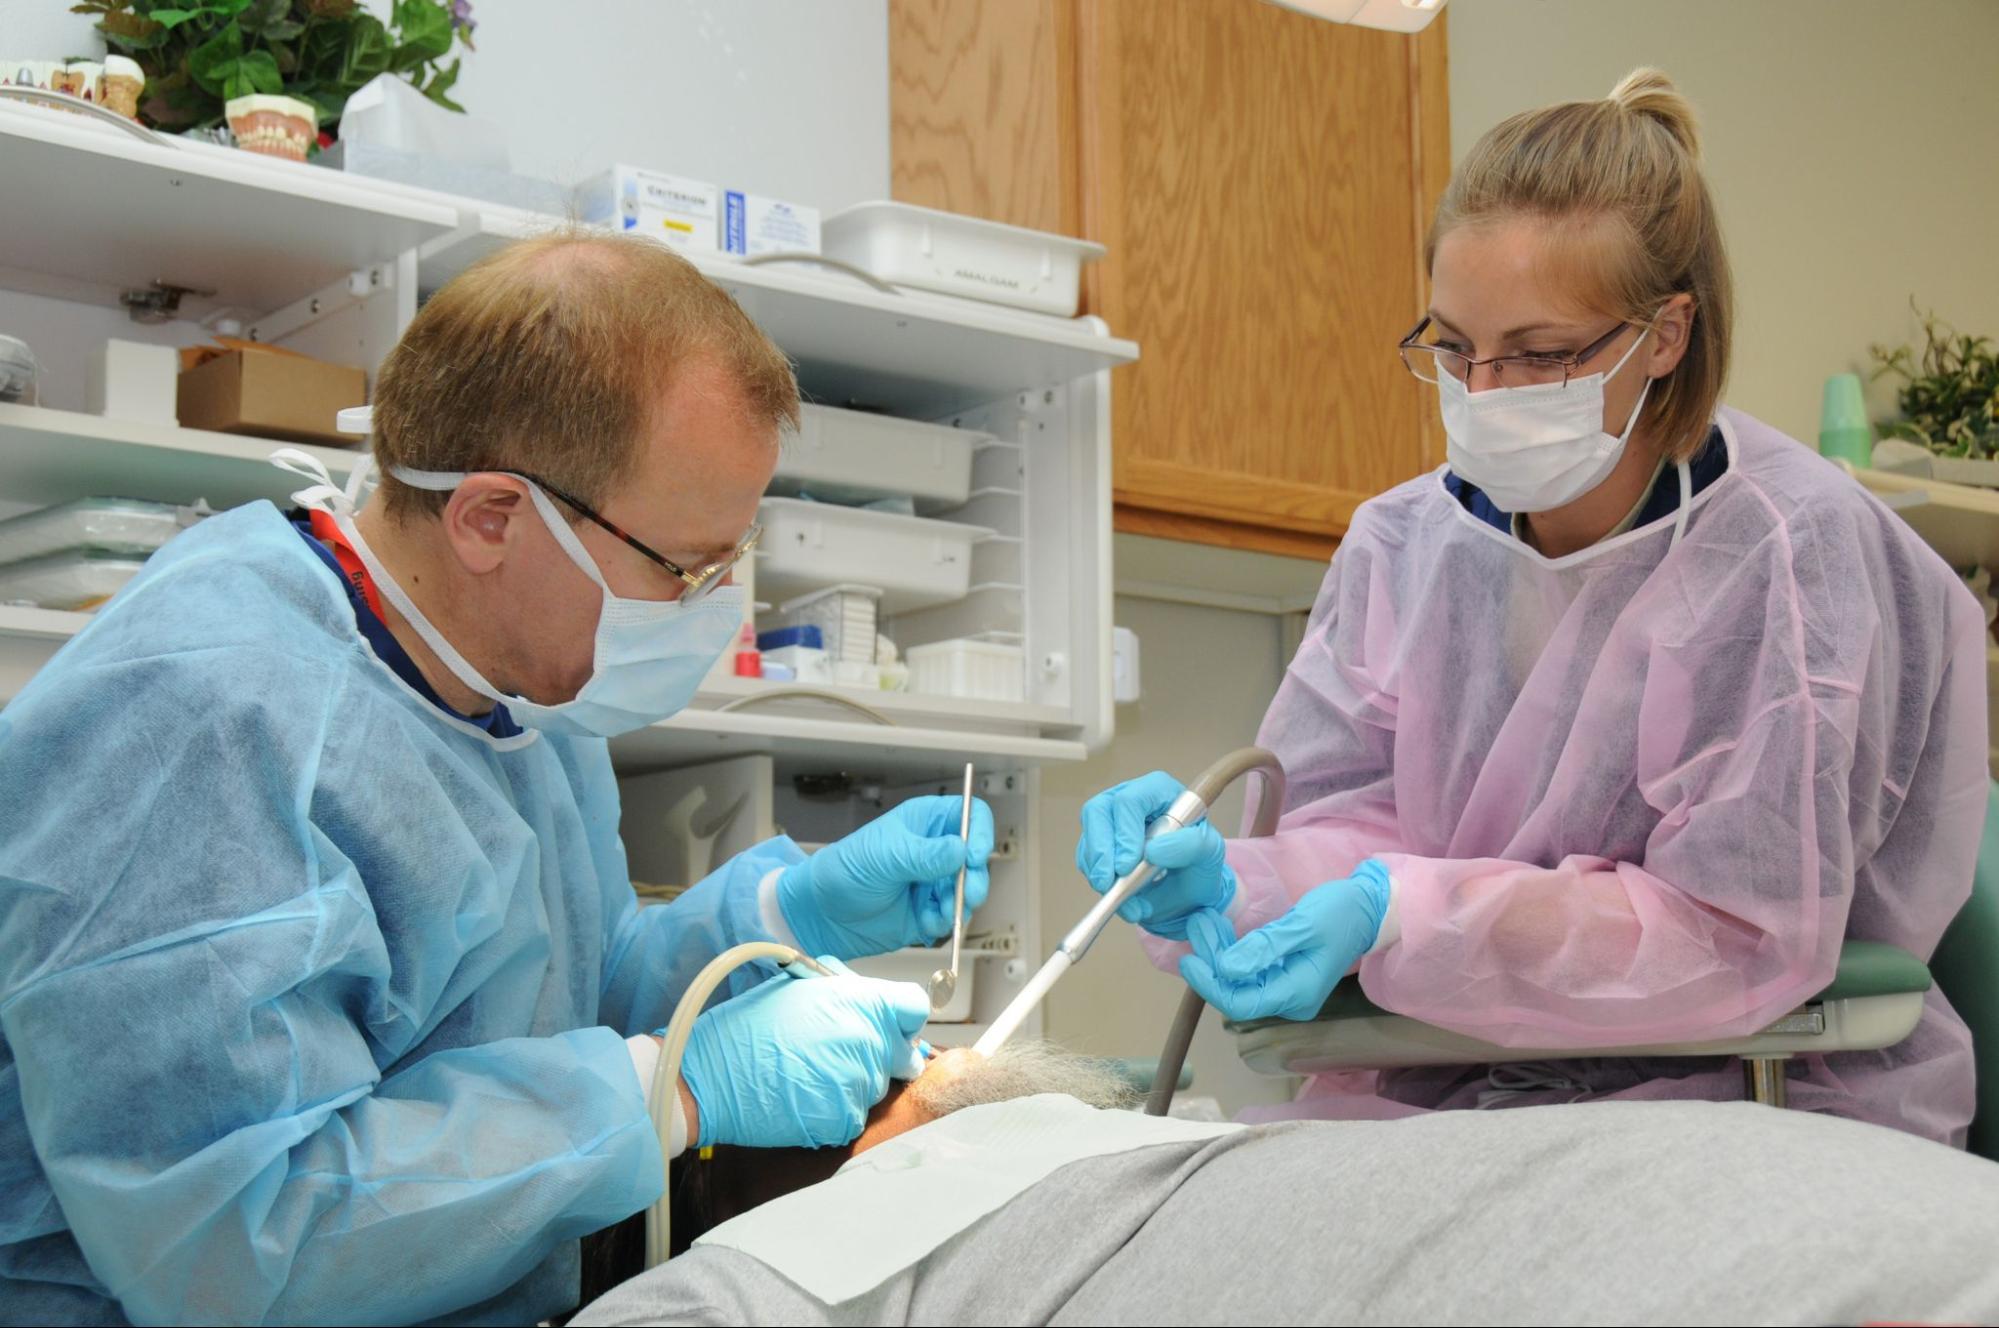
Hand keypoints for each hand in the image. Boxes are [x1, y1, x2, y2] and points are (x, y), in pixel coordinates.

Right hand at [680, 958, 929, 1148]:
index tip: (892, 1025)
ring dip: (854, 1082)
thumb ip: (849, 993)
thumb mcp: (801, 988)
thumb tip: (880, 1004)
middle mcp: (868, 1041)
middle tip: (838, 1054)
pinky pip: (854, 1114)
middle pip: (902, 1054)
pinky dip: (835, 1108)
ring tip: (809, 1073)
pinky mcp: (844, 1120)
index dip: (903, 1017)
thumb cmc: (747, 1029)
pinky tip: (803, 1096)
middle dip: (881, 1054)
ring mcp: (858, 1084)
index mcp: (861, 1001)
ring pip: (876, 1086)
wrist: (709, 1077)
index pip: (914, 1007)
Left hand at [778, 796, 995, 959]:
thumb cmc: (844, 871)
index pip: (970, 815)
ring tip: (936, 913)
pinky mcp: (930, 910)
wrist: (823, 915)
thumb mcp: (884, 857)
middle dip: (974, 878)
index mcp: (925, 822)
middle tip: (965, 894)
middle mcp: (935, 850)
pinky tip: (923, 923)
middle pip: (976, 857)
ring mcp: (934, 881)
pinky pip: (953, 916)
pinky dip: (944, 922)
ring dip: (958, 904)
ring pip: (969, 890)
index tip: (975, 856)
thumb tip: (961, 851)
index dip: (979, 832)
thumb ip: (924, 855)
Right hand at [1075, 771, 1234, 938]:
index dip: (1124, 831)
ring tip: (1121, 898)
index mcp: (1158, 790)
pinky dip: (1097, 880)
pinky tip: (1119, 896)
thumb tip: (1153, 851)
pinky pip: (1086, 859)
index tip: (1127, 865)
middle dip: (1100, 851)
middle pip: (1097, 811)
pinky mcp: (1099, 845)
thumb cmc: (1200, 863)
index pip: (1131, 800)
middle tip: (1107, 882)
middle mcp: (1129, 800)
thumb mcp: (1209, 853)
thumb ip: (1190, 846)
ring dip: (1098, 870)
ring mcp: (1110, 821)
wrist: (1189, 890)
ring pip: (1088, 837)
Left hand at [1178, 860, 1392, 1021]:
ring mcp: (1286, 989)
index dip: (1210, 985)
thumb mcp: (1302, 925)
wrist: (1368, 908)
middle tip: (1197, 922)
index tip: (1189, 958)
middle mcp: (1290, 1000)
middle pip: (1237, 991)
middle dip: (1212, 960)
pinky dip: (1231, 951)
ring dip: (1218, 952)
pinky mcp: (1282, 974)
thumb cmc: (1341, 913)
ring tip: (1204, 919)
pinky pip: (1249, 970)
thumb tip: (1226, 969)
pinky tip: (1219, 928)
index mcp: (1297, 994)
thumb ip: (1264, 948)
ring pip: (1239, 980)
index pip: (1241, 1004)